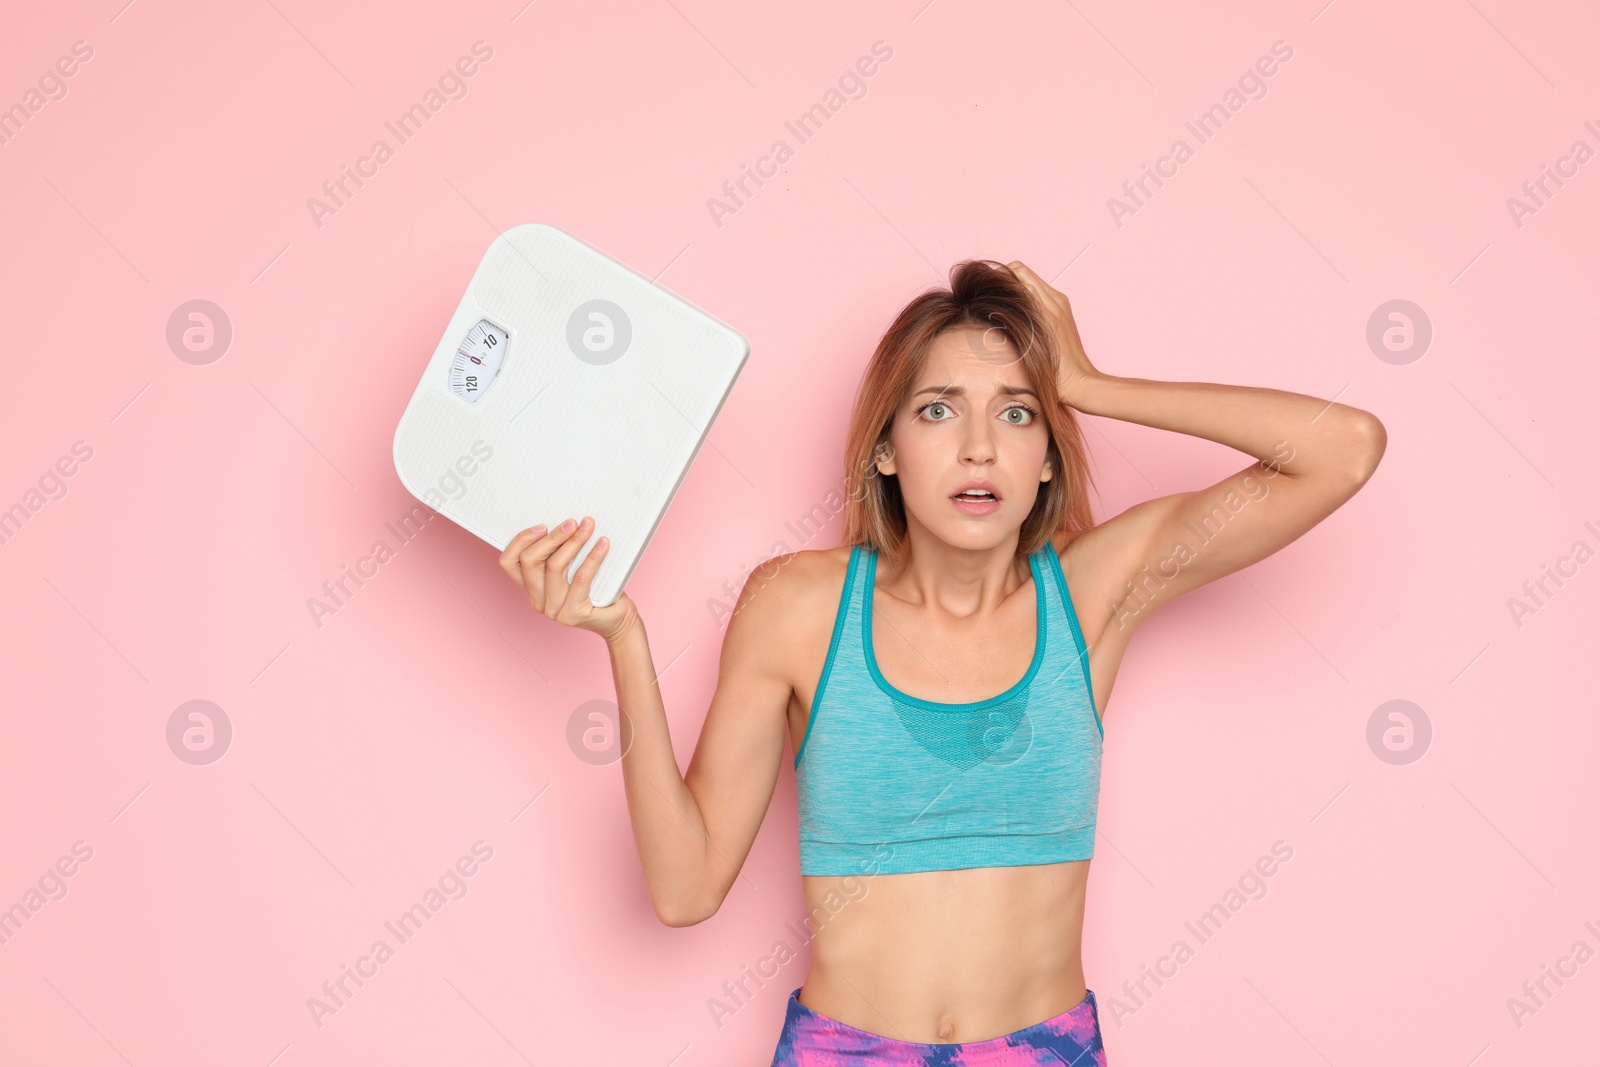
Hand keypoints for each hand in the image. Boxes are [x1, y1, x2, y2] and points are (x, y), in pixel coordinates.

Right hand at [499, 516, 638, 643]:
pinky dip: (592, 557)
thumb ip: (560, 552)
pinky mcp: (572, 614)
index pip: (509, 562)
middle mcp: (538, 601)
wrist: (617, 621)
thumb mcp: (572, 569)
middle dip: (552, 537)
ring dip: (573, 542)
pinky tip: (602, 544)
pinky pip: (580, 578)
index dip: (521, 540)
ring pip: (554, 566)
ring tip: (588, 527)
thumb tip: (565, 522)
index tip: (542, 525)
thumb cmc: (598, 592)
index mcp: (532, 588)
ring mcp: (553, 610)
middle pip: (530, 561)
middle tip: (572, 523)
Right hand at [1004, 260, 1102, 409]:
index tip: (987, 286)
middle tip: (989, 293)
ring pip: (1030, 283)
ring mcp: (1060, 306)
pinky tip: (1016, 315)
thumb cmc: (1057, 369)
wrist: (1078, 382)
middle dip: (1005, 279)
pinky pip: (1039, 296)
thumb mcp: (1032, 338)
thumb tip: (1003, 294)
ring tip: (1000, 304)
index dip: (1000, 274)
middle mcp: (1056, 299)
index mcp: (1048, 302)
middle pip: (1023, 273)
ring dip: (1015, 288)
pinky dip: (1025, 298)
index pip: (1019, 270)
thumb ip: (1021, 311)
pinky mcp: (1062, 314)